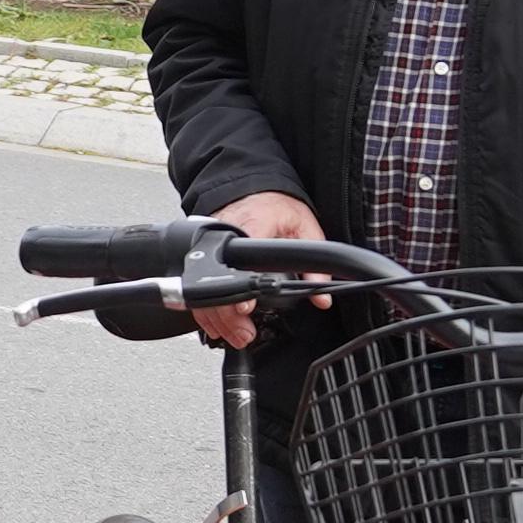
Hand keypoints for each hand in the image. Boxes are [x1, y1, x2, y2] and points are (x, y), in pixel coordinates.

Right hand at [199, 191, 324, 347]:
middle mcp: (224, 237)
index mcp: (251, 225)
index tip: (246, 308)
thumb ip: (315, 263)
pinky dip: (208, 309)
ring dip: (218, 317)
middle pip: (214, 282)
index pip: (240, 262)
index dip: (240, 289)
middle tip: (246, 333)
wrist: (254, 187)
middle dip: (228, 313)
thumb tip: (322, 296)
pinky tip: (220, 325)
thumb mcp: (305, 228)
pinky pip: (199, 286)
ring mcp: (210, 246)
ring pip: (202, 289)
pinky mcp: (205, 254)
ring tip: (237, 334)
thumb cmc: (276, 204)